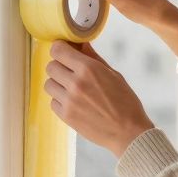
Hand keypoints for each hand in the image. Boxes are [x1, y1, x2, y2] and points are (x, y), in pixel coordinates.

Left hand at [44, 40, 154, 157]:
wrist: (129, 132)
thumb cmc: (125, 102)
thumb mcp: (113, 74)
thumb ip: (94, 58)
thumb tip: (81, 44)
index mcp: (88, 69)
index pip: (57, 50)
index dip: (60, 49)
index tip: (65, 52)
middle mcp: (75, 83)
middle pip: (50, 66)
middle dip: (59, 66)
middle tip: (70, 72)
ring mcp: (69, 101)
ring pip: (49, 84)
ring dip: (58, 84)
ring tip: (72, 89)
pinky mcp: (66, 116)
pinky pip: (53, 102)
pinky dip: (60, 100)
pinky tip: (74, 103)